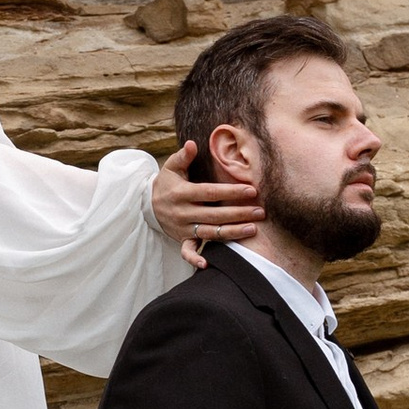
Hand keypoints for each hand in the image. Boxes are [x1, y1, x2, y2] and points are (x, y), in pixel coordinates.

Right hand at [151, 142, 263, 268]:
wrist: (147, 204)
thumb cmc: (167, 183)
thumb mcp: (171, 167)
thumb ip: (183, 156)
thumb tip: (192, 144)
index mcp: (182, 193)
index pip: (211, 192)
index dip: (231, 192)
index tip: (251, 190)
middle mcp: (183, 212)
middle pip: (215, 215)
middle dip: (238, 213)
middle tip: (260, 212)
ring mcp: (182, 228)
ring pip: (209, 233)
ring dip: (231, 233)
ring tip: (252, 229)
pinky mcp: (181, 239)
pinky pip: (187, 250)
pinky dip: (194, 258)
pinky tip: (207, 264)